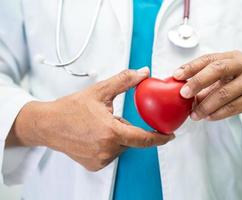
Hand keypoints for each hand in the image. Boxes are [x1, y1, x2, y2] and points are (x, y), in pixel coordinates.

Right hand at [11, 67, 174, 170]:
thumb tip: (143, 73)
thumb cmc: (70, 109)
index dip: (159, 138)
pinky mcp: (94, 165)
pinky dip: (108, 145)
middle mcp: (106, 149)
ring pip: (121, 147)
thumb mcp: (100, 91)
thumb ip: (125, 81)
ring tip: (98, 126)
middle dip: (126, 128)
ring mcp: (100, 159)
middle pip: (131, 140)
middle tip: (110, 118)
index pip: (143, 138)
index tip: (169, 135)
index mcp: (111, 132)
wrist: (48, 124)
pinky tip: (94, 136)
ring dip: (117, 137)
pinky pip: (111, 154)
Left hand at [173, 51, 241, 121]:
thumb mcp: (224, 79)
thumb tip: (181, 93)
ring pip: (224, 93)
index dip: (191, 67)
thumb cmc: (240, 86)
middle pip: (217, 70)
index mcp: (232, 57)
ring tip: (194, 114)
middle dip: (197, 82)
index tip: (176, 75)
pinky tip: (208, 117)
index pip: (208, 59)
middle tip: (183, 94)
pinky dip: (218, 113)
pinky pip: (232, 107)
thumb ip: (205, 83)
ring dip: (205, 105)